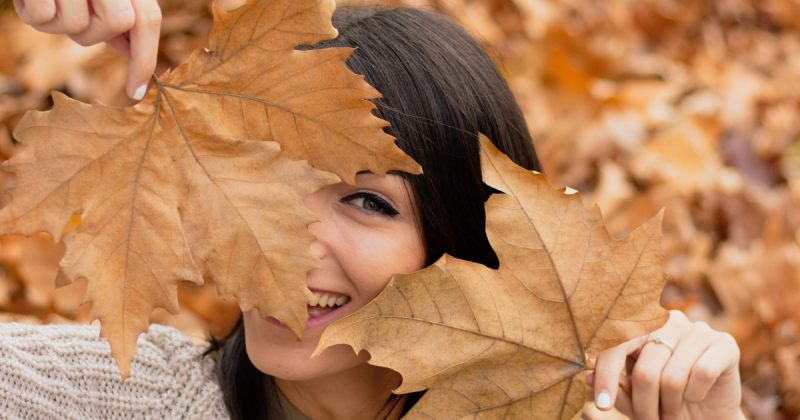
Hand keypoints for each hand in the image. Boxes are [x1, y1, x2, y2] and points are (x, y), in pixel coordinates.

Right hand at [12, 0, 246, 99]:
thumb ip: (114, 16)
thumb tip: (132, 52)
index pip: (147, 18)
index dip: (145, 59)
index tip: (136, 92)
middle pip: (118, 23)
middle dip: (93, 33)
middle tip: (68, 13)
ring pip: (77, 25)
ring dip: (56, 21)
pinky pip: (43, 15)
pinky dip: (31, 12)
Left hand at [587, 310, 743, 419]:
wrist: (709, 414)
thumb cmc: (666, 402)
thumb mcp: (636, 399)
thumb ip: (616, 389)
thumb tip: (588, 380)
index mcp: (641, 326)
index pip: (615, 344)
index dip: (606, 375)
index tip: (601, 405)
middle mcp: (668, 321)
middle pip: (645, 368)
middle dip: (644, 404)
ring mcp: (697, 329)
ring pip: (672, 376)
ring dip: (670, 406)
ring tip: (672, 414)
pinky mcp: (724, 343)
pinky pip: (702, 373)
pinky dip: (694, 395)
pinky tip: (695, 398)